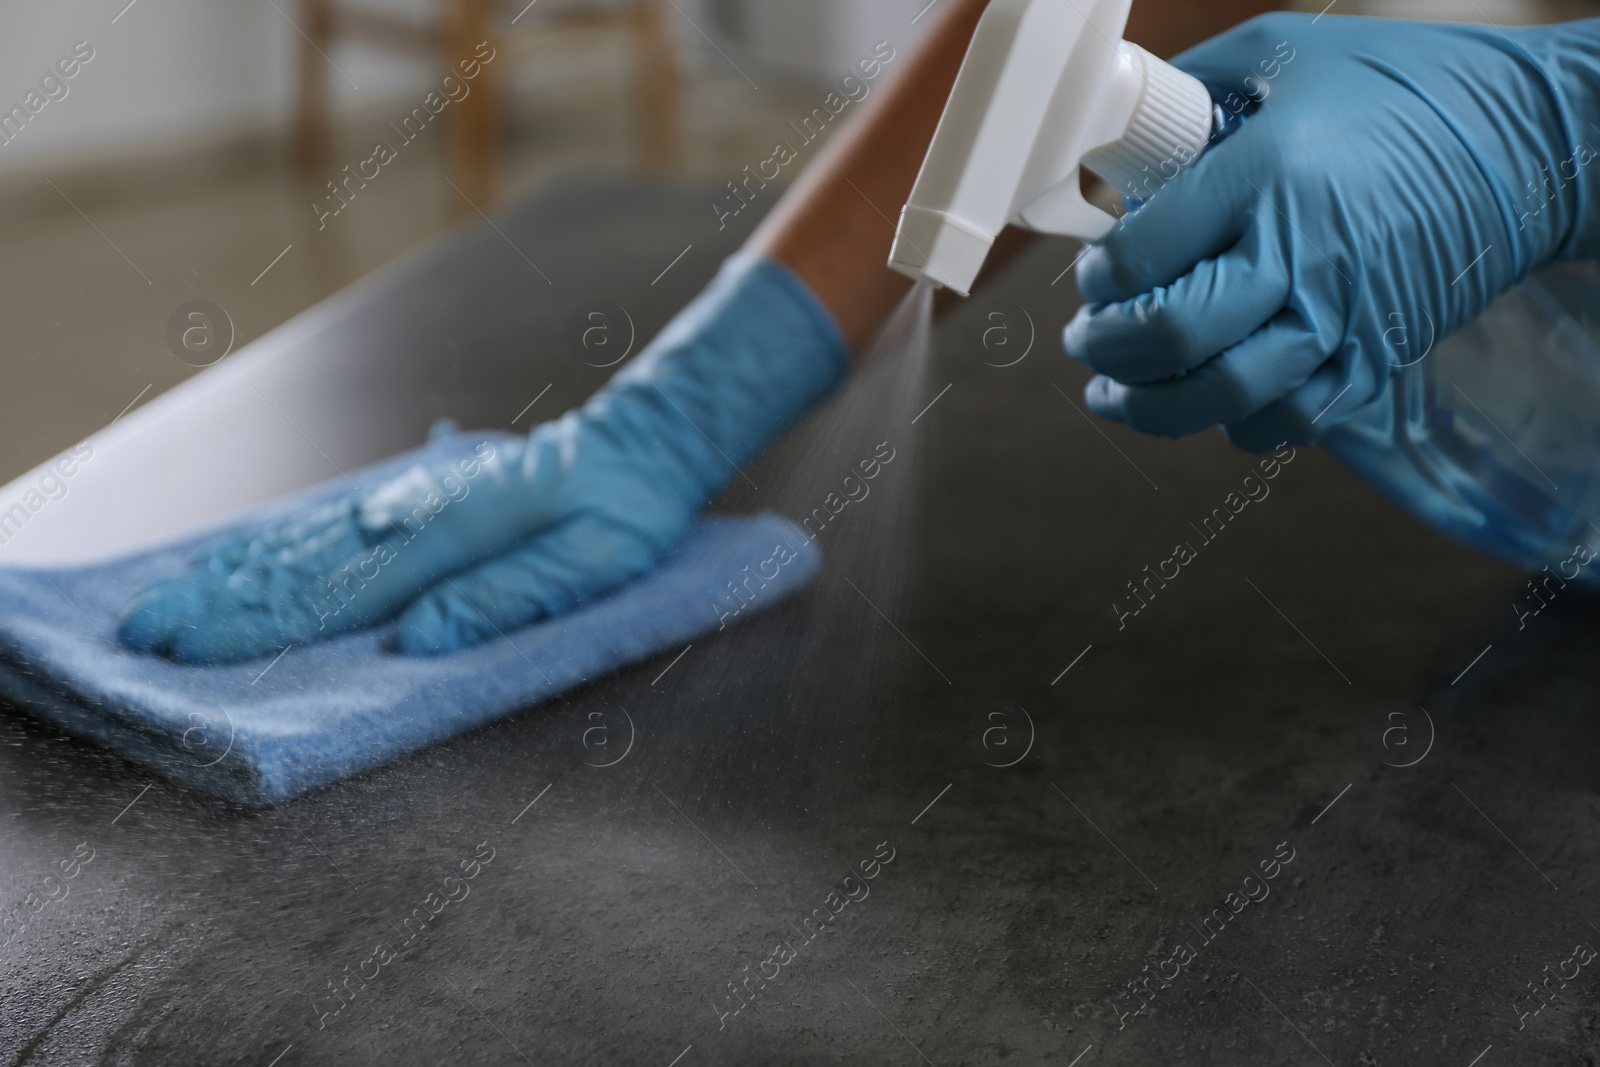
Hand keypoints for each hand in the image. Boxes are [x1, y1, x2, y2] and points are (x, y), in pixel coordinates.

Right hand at [118, 254, 847, 661]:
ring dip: (231, 573)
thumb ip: (505, 598)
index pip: (336, 593)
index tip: (192, 651)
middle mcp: (411, 514)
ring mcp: (406, 502)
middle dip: (219, 602)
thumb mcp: (592, 565)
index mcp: (449, 536)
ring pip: (301, 539)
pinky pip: (327, 524)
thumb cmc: (623, 512)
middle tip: (145, 636)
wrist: (637, 445)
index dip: (260, 627)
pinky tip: (241, 560)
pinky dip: (273, 545)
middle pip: (298, 564)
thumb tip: (421, 638)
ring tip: (167, 600)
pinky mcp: (412, 501)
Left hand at [1065, 12, 1599, 449]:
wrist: (1532, 144)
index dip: (1098, 275)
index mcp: (1268, 175)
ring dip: (1150, 408)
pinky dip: (1238, 424)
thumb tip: (1126, 127)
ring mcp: (1341, 318)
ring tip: (1114, 395)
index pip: (1144, 253)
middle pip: (1171, 335)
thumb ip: (1198, 90)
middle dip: (1106, 348)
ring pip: (1222, 394)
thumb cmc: (1408, 90)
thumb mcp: (1288, 56)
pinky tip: (1210, 403)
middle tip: (1086, 340)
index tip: (1092, 274)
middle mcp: (1301, 256)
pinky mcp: (1375, 359)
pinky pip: (1289, 421)